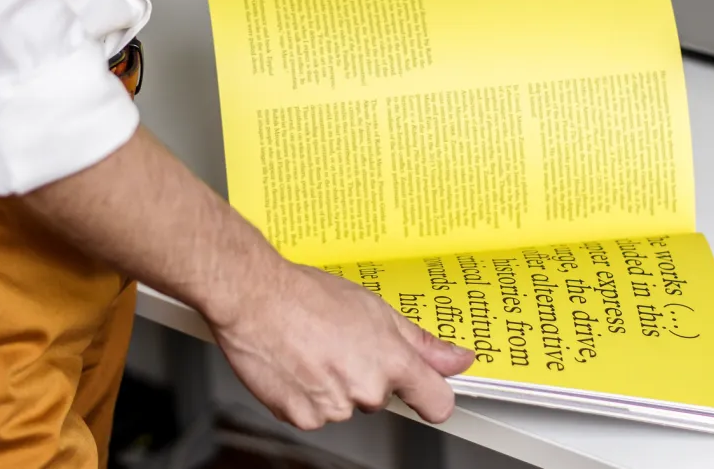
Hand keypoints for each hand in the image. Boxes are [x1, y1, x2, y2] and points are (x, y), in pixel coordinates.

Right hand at [211, 260, 474, 429]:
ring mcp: (334, 407)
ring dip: (337, 383)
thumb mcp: (377, 309)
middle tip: (346, 341)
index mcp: (391, 362)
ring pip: (348, 403)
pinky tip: (300, 363)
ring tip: (317, 347)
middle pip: (383, 396)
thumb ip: (421, 342)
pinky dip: (309, 394)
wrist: (256, 300)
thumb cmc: (309, 296)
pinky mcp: (302, 417)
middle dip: (369, 373)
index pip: (437, 402)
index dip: (432, 394)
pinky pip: (317, 412)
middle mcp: (366, 390)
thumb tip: (457, 359)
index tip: (426, 387)